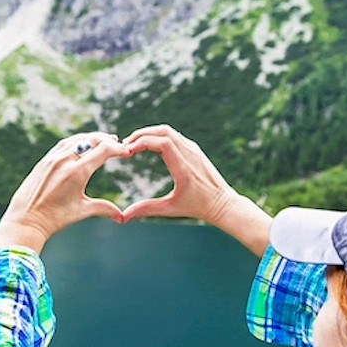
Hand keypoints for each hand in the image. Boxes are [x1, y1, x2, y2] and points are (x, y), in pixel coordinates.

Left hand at [0, 132, 128, 253]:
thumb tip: (121, 217)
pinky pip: (64, 144)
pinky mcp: (44, 160)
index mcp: (77, 172)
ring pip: (77, 139)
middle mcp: (65, 160)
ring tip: (103, 140)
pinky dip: (77, 141)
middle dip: (107, 140)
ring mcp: (53, 158)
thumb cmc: (54, 218)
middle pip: (92, 140)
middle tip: (118, 143)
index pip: (104, 150)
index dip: (118, 149)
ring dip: (92, 138)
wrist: (26, 220)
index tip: (127, 152)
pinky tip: (82, 144)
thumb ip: (104, 208)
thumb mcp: (82, 211)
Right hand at [121, 125, 238, 224]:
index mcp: (184, 168)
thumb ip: (147, 209)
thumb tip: (124, 216)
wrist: (222, 203)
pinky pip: (174, 136)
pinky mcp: (194, 149)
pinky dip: (159, 136)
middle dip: (142, 134)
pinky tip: (148, 145)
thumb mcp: (170, 209)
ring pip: (168, 131)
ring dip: (150, 133)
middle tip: (125, 144)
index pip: (162, 143)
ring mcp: (193, 149)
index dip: (142, 142)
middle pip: (163, 131)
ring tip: (134, 144)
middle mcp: (190, 154)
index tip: (128, 151)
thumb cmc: (197, 207)